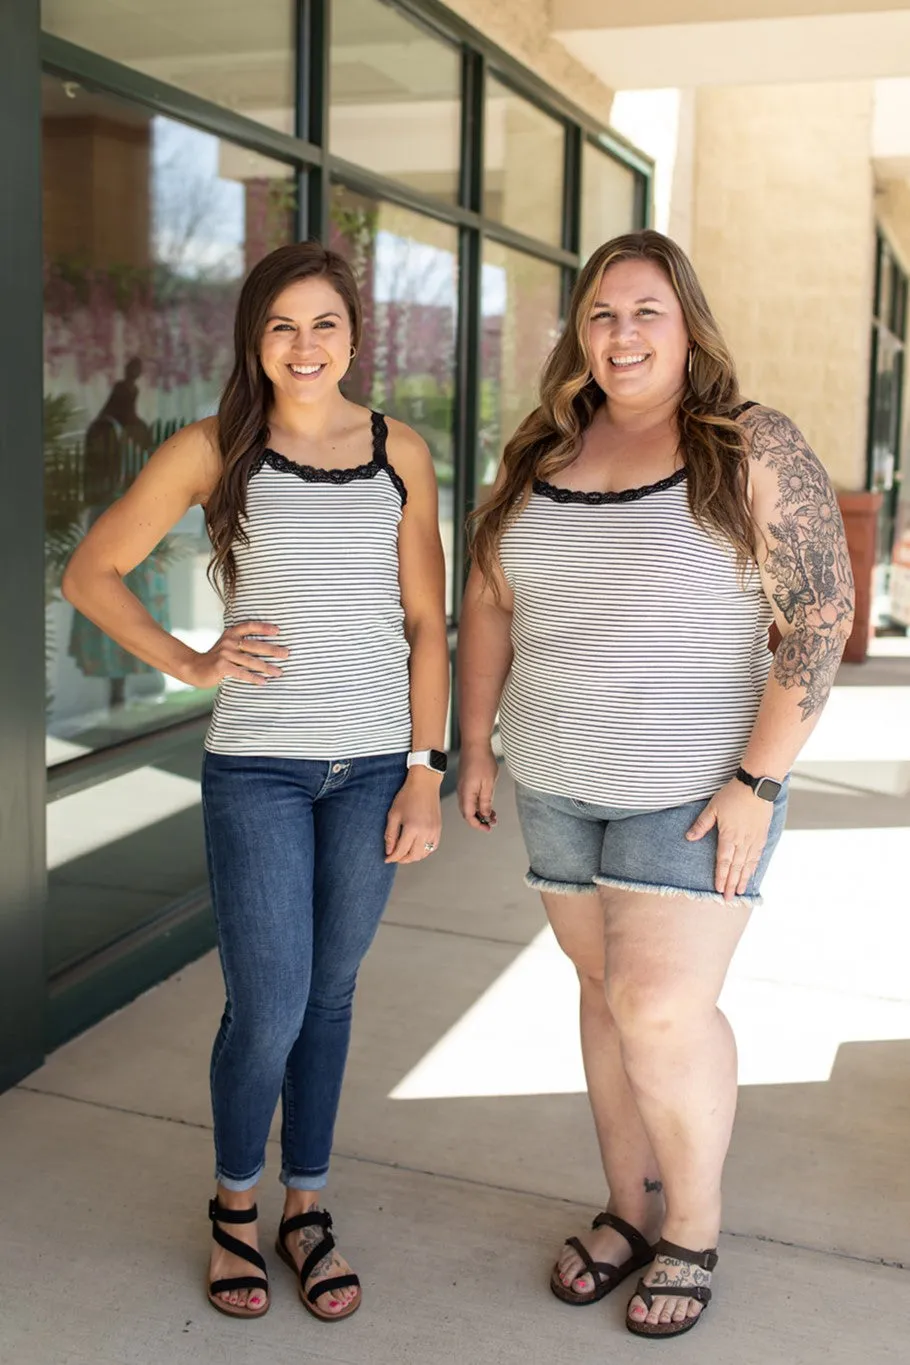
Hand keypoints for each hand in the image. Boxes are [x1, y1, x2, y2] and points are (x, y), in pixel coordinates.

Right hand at [182, 621, 287, 687]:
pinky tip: (264, 682)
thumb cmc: (215, 658)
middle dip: (273, 650)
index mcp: (230, 633)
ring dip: (267, 667)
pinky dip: (254, 678)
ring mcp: (224, 654)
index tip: (278, 631)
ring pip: (250, 661)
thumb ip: (240, 643)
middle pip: (254, 645)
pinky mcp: (221, 667)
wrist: (193, 667)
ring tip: (279, 672)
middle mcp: (228, 641)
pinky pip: (241, 673)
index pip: (249, 626)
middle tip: (287, 654)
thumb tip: (266, 648)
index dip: (263, 627)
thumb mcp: (226, 645)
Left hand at [384, 769, 442, 863]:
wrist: (424, 784)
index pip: (401, 851)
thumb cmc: (408, 796)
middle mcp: (425, 832)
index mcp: (412, 828)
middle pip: (413, 856)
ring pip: (424, 854)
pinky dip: (424, 851)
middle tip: (395, 857)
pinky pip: (433, 847)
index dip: (392, 857)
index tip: (387, 859)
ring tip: (404, 853)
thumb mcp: (393, 814)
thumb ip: (390, 835)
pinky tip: (417, 848)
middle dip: (402, 859)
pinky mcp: (438, 829)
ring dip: (413, 857)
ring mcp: (434, 831)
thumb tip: (389, 851)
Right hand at [457, 742, 498, 831]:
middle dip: (480, 820)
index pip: (469, 816)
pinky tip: (487, 801)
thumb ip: (485, 801)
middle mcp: (462, 792)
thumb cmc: (482, 761)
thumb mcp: (488, 784)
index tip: (488, 828)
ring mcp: (463, 786)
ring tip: (493, 814)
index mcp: (466, 794)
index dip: (478, 825)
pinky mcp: (465, 781)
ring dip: (480, 811)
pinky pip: (470, 797)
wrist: (475, 743)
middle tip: (493, 823)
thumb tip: (484, 814)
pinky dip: (478, 803)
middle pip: (468, 812)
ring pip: (470, 805)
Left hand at [686, 777, 773, 902]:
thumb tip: (689, 837)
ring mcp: (754, 840)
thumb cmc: (733, 795)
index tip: (719, 889)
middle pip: (736, 867)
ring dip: (743, 879)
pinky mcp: (762, 836)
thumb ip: (701, 825)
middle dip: (731, 884)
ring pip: (748, 864)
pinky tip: (751, 874)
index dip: (721, 876)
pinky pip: (757, 856)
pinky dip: (753, 867)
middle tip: (729, 899)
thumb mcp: (713, 808)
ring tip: (740, 892)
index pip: (723, 861)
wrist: (757, 787)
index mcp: (728, 836)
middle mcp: (742, 842)